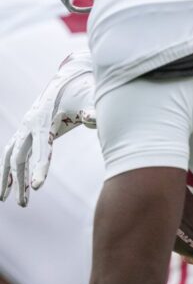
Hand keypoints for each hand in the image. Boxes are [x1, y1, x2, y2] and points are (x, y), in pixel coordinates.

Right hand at [1, 52, 95, 205]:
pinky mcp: (26, 130)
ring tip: (5, 199)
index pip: (41, 147)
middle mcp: (29, 124)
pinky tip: (9, 185)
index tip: (37, 188)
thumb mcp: (90, 99)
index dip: (39, 167)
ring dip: (7, 177)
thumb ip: (92, 110)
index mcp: (45, 119)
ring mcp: (24, 127)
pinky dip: (8, 168)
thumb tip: (92, 120)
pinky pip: (13, 152)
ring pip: (10, 156)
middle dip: (20, 180)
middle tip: (23, 204)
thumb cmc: (82, 92)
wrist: (69, 79)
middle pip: (20, 156)